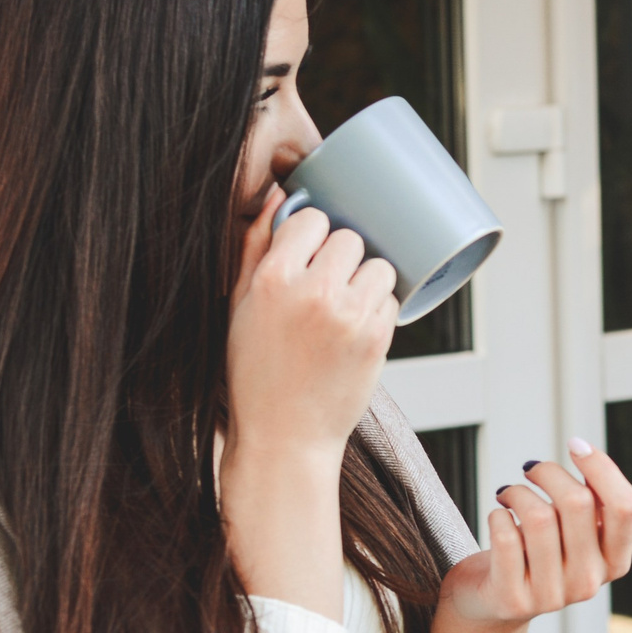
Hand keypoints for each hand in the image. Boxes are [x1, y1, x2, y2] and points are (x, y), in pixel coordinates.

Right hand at [220, 191, 398, 616]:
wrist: (285, 435)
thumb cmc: (256, 371)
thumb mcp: (240, 306)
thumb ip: (257, 247)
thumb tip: (281, 196)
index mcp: (272, 279)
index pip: (312, 219)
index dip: (313, 235)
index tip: (309, 253)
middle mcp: (313, 292)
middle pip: (350, 238)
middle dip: (342, 257)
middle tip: (326, 287)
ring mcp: (349, 315)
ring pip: (378, 266)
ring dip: (366, 280)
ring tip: (343, 309)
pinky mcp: (378, 337)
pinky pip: (391, 299)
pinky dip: (379, 309)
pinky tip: (355, 330)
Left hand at [390, 443, 631, 632]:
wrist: (489, 607)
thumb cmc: (533, 554)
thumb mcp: (572, 532)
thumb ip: (589, 502)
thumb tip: (584, 453)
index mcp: (615, 562)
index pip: (626, 507)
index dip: (602, 468)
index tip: (575, 445)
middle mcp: (590, 583)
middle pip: (578, 503)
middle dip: (549, 472)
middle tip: (531, 470)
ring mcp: (552, 597)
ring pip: (539, 517)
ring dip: (517, 491)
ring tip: (508, 493)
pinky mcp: (513, 600)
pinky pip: (507, 539)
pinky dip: (498, 515)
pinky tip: (497, 516)